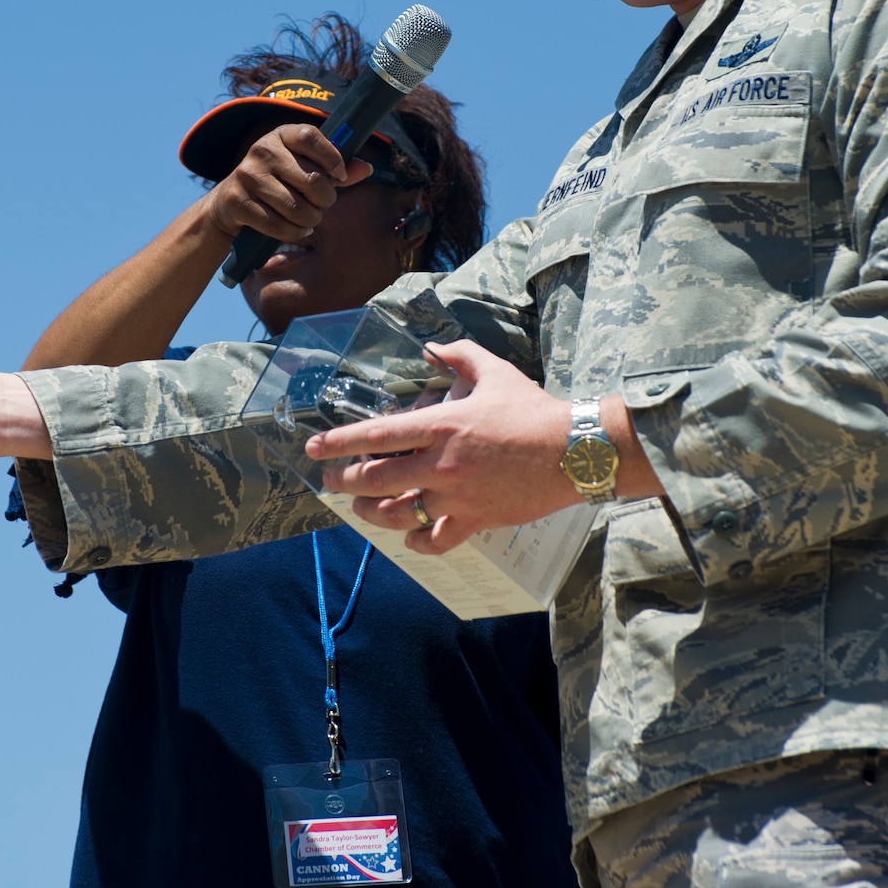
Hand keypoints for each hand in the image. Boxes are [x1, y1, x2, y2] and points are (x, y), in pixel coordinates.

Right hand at [201, 124, 371, 245]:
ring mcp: (247, 175)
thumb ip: (334, 168)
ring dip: (311, 219)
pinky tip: (298, 229)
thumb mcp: (302, 167)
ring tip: (311, 218)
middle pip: (312, 180)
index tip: (340, 176)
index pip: (311, 137)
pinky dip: (294, 232)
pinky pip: (278, 225)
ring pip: (297, 207)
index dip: (332, 158)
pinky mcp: (238, 202)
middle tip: (323, 204)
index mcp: (281, 134)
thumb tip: (367, 168)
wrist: (229, 202)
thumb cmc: (277, 182)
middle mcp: (262, 150)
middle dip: (325, 199)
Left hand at [307, 339, 580, 553]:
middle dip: (345, 481)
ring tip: (361, 507)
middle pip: (376, 480)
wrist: (573, 450)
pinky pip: (435, 540)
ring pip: (397, 514)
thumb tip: (435, 346)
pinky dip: (417, 541)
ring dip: (371, 513)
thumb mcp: (495, 371)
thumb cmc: (533, 409)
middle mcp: (441, 464)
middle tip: (331, 480)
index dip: (338, 443)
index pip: (376, 436)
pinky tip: (410, 535)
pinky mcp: (475, 520)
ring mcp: (456, 496)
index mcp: (441, 425)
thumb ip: (460, 355)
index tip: (314, 449)